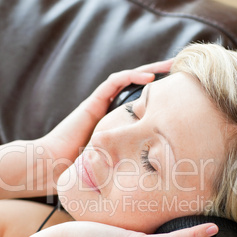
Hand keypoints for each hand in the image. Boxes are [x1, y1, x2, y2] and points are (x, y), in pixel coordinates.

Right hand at [37, 59, 173, 178]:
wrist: (55, 164)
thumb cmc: (83, 167)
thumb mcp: (118, 162)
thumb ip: (134, 159)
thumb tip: (161, 171)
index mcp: (117, 120)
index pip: (141, 101)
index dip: (159, 94)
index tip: (179, 92)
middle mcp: (109, 108)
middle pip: (137, 85)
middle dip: (159, 74)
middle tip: (180, 69)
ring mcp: (100, 103)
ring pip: (128, 78)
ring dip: (150, 69)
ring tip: (170, 65)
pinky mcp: (92, 102)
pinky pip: (114, 83)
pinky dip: (131, 77)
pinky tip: (149, 78)